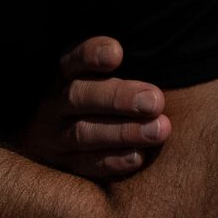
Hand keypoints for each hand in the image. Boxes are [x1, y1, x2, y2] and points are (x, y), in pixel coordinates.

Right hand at [20, 36, 169, 182]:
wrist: (57, 143)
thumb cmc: (100, 100)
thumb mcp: (102, 77)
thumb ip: (123, 69)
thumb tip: (163, 52)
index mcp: (65, 75)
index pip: (73, 59)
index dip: (92, 54)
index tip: (118, 54)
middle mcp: (54, 104)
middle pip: (78, 96)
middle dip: (119, 98)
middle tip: (156, 101)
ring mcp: (54, 137)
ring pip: (83, 133)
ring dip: (124, 131)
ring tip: (159, 130)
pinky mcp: (63, 166)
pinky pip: (85, 165)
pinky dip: (113, 161)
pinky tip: (138, 157)